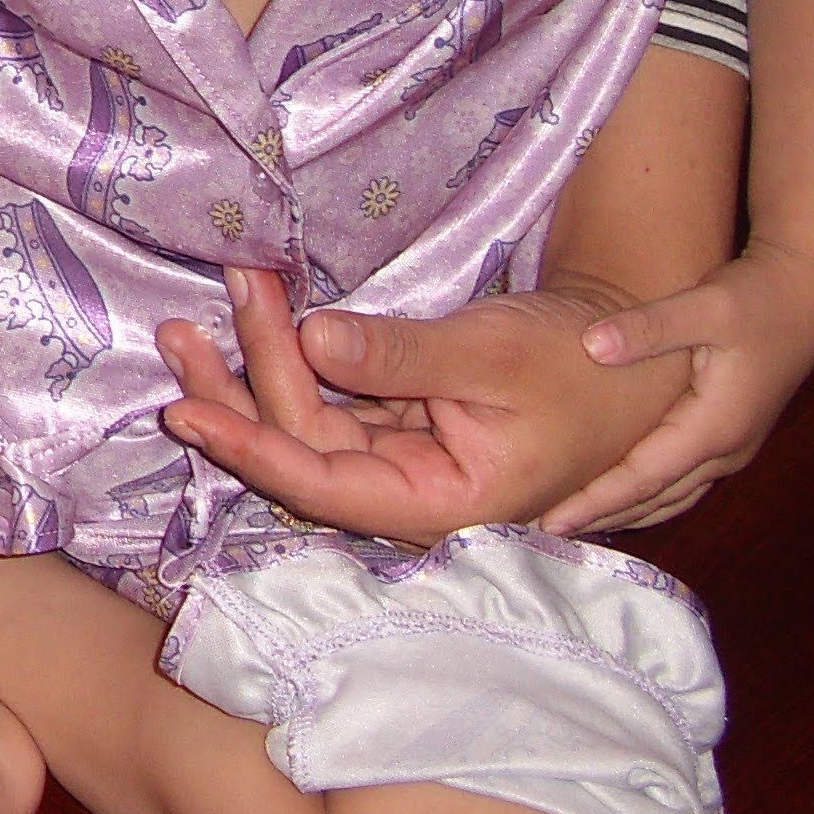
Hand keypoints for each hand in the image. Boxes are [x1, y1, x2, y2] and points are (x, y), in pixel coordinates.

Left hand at [156, 266, 688, 545]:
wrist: (633, 361)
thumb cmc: (583, 367)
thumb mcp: (494, 353)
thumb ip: (403, 355)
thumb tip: (315, 339)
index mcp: (440, 502)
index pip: (325, 486)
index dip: (252, 450)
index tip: (186, 413)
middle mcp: (410, 490)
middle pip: (300, 448)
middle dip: (239, 388)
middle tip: (180, 329)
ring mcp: (400, 456)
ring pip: (304, 421)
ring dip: (253, 365)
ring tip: (194, 316)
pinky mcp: (397, 422)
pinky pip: (326, 397)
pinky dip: (289, 355)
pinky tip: (255, 312)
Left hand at [554, 242, 813, 532]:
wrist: (806, 295)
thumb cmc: (755, 299)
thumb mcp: (702, 306)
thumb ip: (648, 328)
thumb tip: (591, 345)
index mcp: (714, 427)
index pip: (642, 478)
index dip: (594, 501)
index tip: (548, 521)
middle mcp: (726, 449)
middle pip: (654, 498)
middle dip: (601, 515)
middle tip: (542, 528)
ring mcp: (732, 446)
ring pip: (671, 496)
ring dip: (625, 511)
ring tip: (572, 520)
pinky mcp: (730, 435)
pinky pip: (682, 481)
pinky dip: (647, 495)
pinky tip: (618, 494)